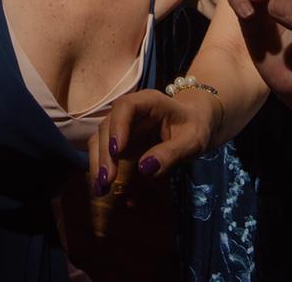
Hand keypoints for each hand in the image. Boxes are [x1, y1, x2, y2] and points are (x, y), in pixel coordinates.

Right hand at [88, 87, 217, 193]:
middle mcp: (130, 111)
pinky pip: (105, 152)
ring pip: (100, 139)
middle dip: (104, 154)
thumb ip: (171, 153)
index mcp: (149, 102)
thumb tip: (145, 168)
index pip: (126, 107)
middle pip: (107, 126)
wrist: (193, 123)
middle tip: (106, 180)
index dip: (118, 126)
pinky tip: (102, 188)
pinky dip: (101, 168)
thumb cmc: (194, 128)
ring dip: (97, 163)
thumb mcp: (192, 141)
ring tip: (100, 189)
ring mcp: (121, 125)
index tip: (117, 151)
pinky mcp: (119, 140)